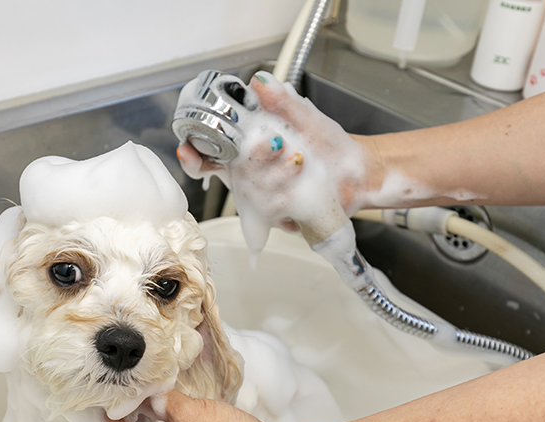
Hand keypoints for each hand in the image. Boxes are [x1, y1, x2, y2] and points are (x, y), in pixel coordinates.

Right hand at [177, 72, 382, 233]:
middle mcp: (249, 174)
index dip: (193, 154)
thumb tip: (259, 81)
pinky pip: (273, 212)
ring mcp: (262, 197)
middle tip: (272, 144)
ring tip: (298, 158)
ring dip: (276, 174)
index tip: (189, 150)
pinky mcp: (279, 216)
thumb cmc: (326, 143)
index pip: (208, 153)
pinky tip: (304, 184)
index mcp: (245, 148)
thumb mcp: (304, 116)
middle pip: (228, 173)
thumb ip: (281, 101)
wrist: (355, 173)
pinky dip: (289, 196)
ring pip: (253, 192)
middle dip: (249, 160)